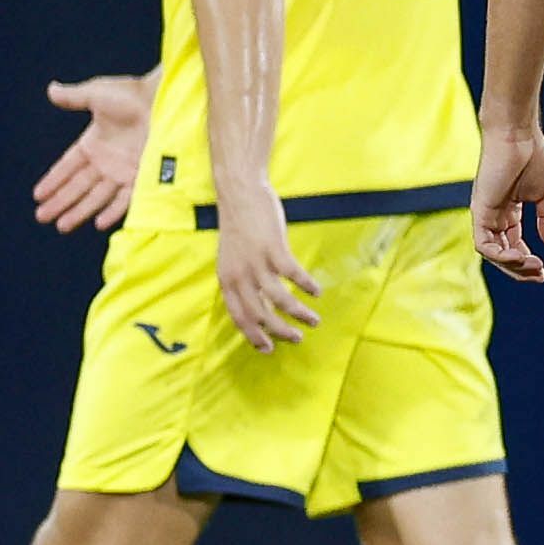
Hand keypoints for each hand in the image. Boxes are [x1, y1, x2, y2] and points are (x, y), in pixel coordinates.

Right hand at [32, 76, 149, 231]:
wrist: (164, 98)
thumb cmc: (132, 94)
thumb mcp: (96, 94)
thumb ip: (73, 97)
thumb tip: (51, 89)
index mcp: (93, 143)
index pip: (68, 167)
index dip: (53, 181)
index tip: (38, 195)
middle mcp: (107, 161)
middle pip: (78, 186)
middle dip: (60, 202)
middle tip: (41, 217)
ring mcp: (124, 170)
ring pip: (97, 196)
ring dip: (79, 211)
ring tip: (62, 225)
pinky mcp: (142, 175)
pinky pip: (126, 198)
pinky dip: (114, 210)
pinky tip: (99, 223)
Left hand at [215, 209, 321, 352]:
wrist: (239, 195)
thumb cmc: (239, 226)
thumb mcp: (232, 258)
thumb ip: (242, 280)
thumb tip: (260, 302)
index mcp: (226, 279)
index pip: (239, 316)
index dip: (253, 336)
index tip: (268, 349)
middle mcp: (239, 275)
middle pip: (260, 314)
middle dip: (280, 331)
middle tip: (296, 340)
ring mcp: (256, 262)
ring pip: (279, 299)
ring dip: (298, 313)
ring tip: (314, 320)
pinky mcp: (274, 249)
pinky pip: (294, 275)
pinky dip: (307, 286)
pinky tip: (317, 291)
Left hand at [473, 117, 543, 283]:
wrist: (518, 135)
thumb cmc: (532, 155)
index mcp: (508, 210)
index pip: (512, 244)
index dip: (526, 261)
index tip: (543, 271)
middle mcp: (493, 215)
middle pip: (501, 253)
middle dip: (520, 269)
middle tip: (540, 275)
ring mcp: (485, 214)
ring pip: (492, 253)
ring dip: (513, 266)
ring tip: (534, 267)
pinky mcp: (480, 211)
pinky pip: (483, 244)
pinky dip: (500, 256)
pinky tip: (520, 257)